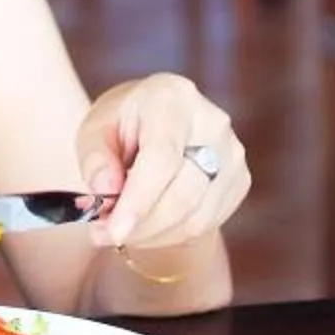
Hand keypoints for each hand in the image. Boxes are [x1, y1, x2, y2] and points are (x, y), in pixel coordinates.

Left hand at [72, 74, 249, 249]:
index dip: (139, 200)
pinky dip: (169, 235)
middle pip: (182, 194)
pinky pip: (204, 225)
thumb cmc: (121, 123)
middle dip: (140, 226)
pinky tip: (146, 226)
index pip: (162, 157)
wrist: (152, 121)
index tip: (114, 231)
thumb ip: (94, 159)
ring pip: (195, 217)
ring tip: (119, 229)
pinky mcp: (239, 181)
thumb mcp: (94, 130)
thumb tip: (105, 192)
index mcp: (172, 98)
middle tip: (103, 234)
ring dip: (151, 235)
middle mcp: (212, 123)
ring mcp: (232, 153)